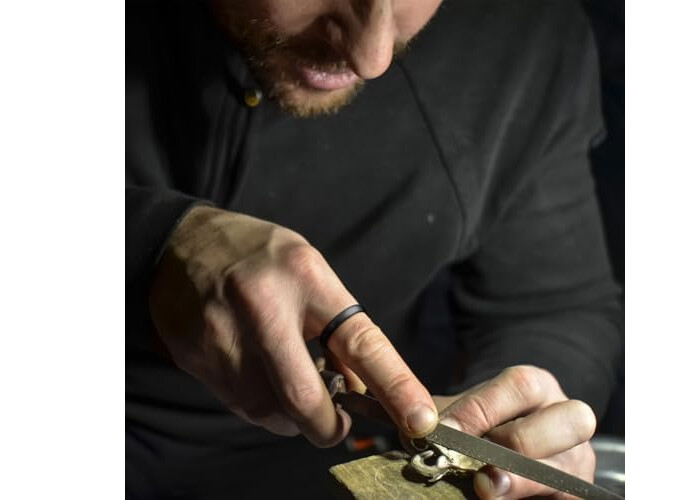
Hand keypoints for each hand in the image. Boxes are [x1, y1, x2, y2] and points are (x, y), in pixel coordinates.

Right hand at [149, 206, 436, 446]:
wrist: (179, 245)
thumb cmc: (258, 257)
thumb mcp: (309, 270)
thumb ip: (337, 325)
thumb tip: (360, 387)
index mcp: (305, 277)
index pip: (360, 341)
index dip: (395, 385)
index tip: (418, 418)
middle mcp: (263, 307)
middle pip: (305, 398)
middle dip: (328, 426)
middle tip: (336, 424)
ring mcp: (224, 336)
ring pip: (271, 411)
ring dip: (291, 414)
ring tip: (286, 376)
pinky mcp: (198, 358)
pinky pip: (241, 406)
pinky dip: (262, 404)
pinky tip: (258, 373)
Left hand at [438, 365, 595, 498]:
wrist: (498, 452)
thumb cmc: (476, 430)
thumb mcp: (459, 414)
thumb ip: (438, 414)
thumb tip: (404, 417)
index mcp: (537, 386)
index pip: (519, 386)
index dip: (480, 410)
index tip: (444, 431)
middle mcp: (567, 416)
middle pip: (568, 420)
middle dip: (518, 441)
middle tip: (474, 457)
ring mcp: (577, 457)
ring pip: (568, 466)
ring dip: (523, 479)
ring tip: (487, 487)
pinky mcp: (576, 491)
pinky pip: (567, 495)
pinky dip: (530, 498)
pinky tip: (499, 498)